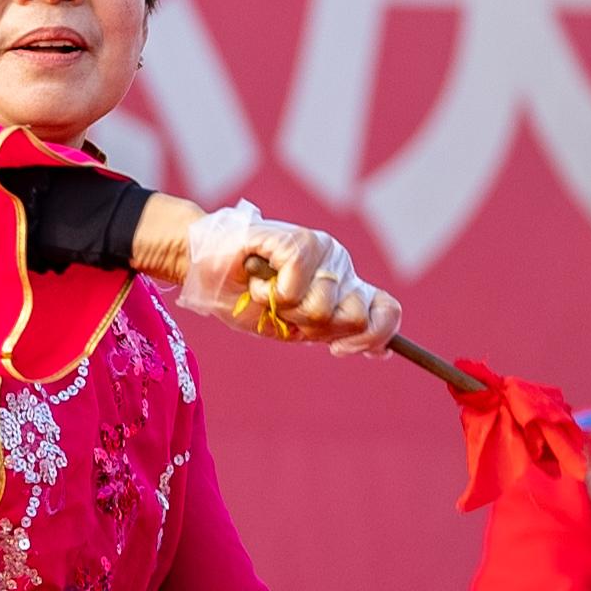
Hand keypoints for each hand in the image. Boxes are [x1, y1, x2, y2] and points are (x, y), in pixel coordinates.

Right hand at [172, 199, 403, 357]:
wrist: (205, 271)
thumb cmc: (246, 300)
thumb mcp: (293, 327)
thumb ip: (334, 333)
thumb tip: (383, 351)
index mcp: (346, 288)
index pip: (385, 310)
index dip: (372, 335)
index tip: (338, 349)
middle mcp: (341, 267)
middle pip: (352, 317)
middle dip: (311, 326)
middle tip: (284, 311)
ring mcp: (323, 250)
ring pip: (321, 306)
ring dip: (283, 309)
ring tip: (265, 292)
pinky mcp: (296, 239)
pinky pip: (293, 287)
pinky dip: (267, 293)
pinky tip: (256, 279)